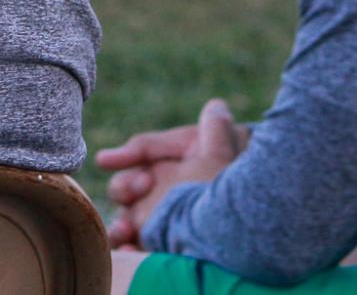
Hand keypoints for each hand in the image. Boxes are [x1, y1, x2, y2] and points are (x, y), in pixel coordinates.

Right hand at [97, 99, 246, 247]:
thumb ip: (216, 130)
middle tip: (143, 186)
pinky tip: (131, 248)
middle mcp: (159, 193)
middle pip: (126, 187)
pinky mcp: (157, 250)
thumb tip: (215, 106)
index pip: (143, 152)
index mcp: (172, 164)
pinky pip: (134, 250)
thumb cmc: (236, 189)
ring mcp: (156, 222)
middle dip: (125, 186)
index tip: (105, 161)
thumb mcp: (227, 159)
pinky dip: (128, 249)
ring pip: (125, 220)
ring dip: (120, 223)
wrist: (252, 232)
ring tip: (126, 230)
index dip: (126, 154)